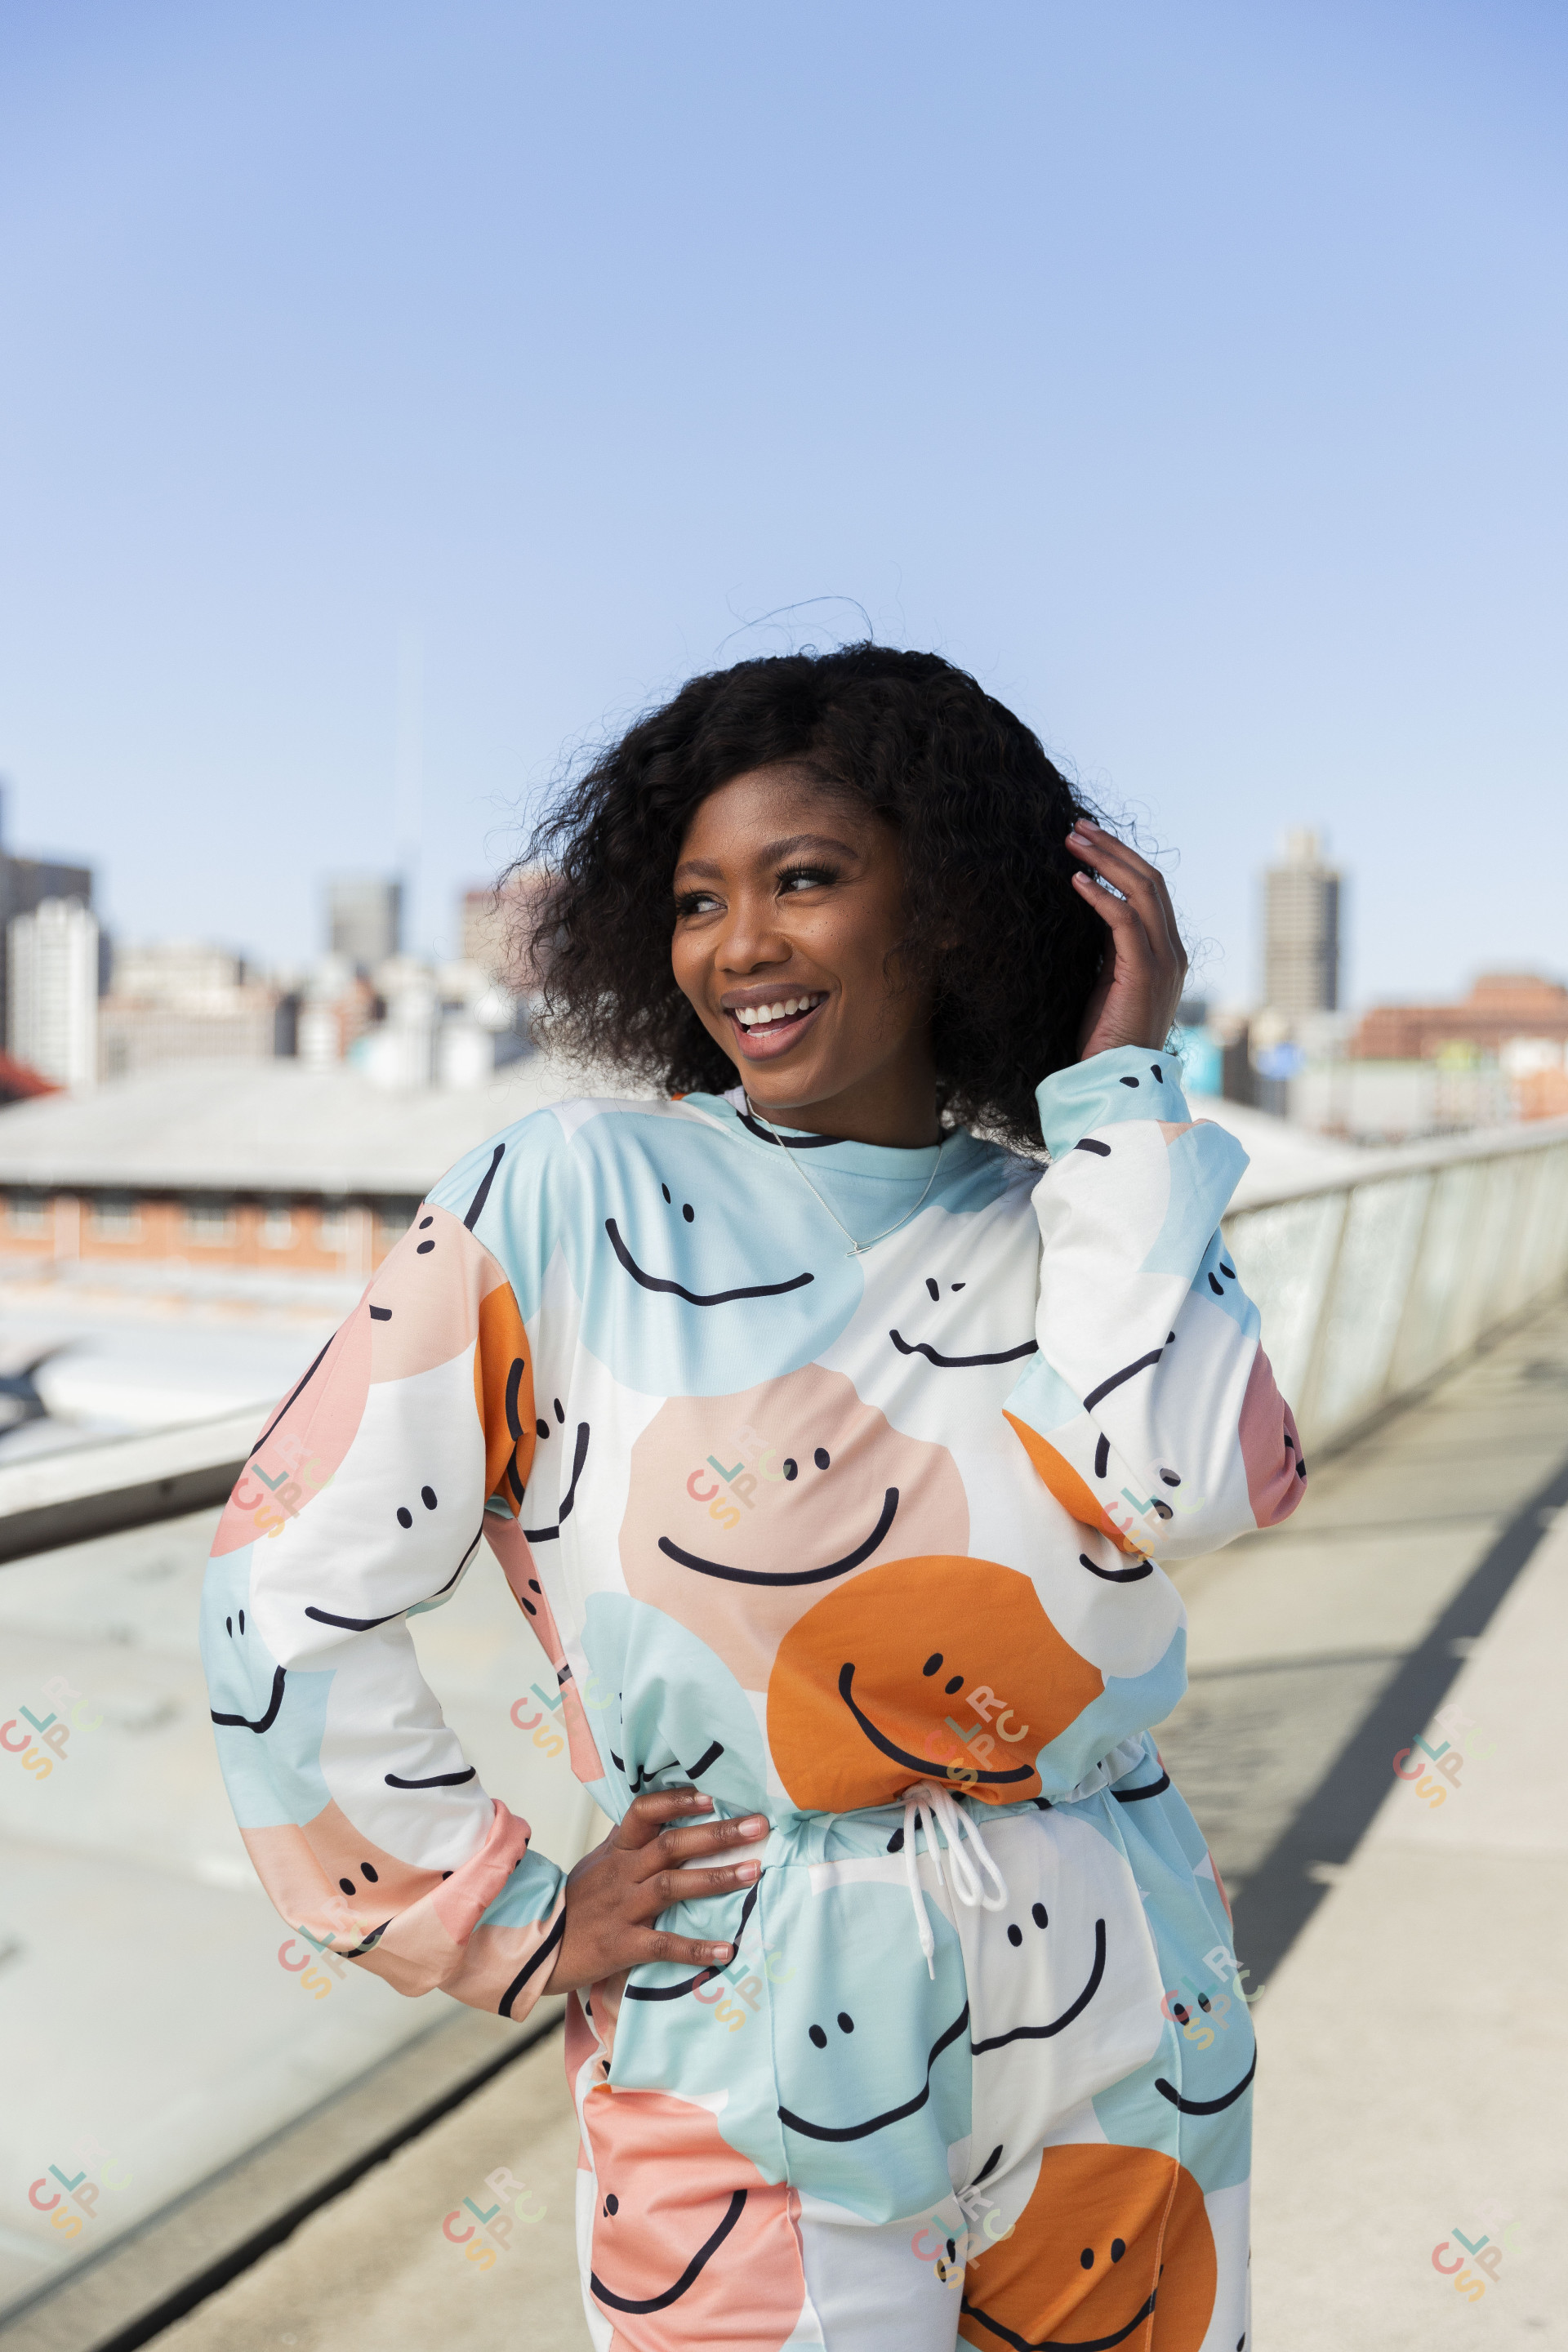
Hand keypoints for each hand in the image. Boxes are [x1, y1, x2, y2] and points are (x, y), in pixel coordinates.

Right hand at [543, 1788, 769, 1996]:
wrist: (535, 1948)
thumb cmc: (574, 1903)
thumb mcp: (597, 1863)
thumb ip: (628, 1842)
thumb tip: (662, 1816)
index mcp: (617, 1850)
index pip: (645, 1812)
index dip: (678, 1801)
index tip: (712, 1796)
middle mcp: (622, 1873)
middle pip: (671, 1845)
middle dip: (718, 1834)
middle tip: (758, 1825)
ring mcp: (622, 1908)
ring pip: (672, 1886)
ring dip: (716, 1878)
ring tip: (753, 1872)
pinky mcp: (621, 1945)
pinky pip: (663, 1944)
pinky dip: (696, 1948)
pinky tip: (726, 1950)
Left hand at [1065, 821, 1187, 1058]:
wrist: (1118, 1079)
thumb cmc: (1107, 1035)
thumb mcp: (1110, 979)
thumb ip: (1111, 946)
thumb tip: (1093, 907)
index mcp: (1168, 951)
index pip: (1151, 890)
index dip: (1121, 859)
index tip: (1088, 841)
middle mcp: (1173, 951)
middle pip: (1149, 880)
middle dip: (1112, 848)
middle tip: (1076, 827)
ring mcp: (1164, 961)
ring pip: (1142, 891)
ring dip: (1105, 860)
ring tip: (1072, 841)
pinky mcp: (1145, 973)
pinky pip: (1125, 920)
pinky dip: (1100, 895)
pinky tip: (1075, 880)